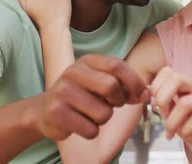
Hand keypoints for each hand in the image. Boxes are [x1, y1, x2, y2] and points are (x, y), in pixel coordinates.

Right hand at [28, 54, 149, 140]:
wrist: (45, 110)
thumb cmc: (81, 96)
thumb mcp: (100, 83)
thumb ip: (124, 85)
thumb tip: (146, 95)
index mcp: (87, 61)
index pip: (117, 65)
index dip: (134, 81)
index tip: (142, 95)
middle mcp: (73, 72)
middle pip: (111, 87)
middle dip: (118, 101)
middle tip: (112, 105)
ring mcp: (63, 92)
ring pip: (103, 113)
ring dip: (103, 119)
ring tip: (89, 114)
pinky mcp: (56, 113)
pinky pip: (91, 129)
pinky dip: (90, 131)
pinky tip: (78, 123)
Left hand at [149, 67, 191, 153]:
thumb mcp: (176, 116)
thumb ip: (165, 105)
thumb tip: (151, 96)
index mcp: (190, 83)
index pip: (169, 71)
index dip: (156, 86)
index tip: (154, 104)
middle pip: (176, 78)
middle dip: (162, 97)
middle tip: (159, 113)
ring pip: (185, 102)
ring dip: (172, 120)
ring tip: (171, 131)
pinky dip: (187, 127)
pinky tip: (186, 133)